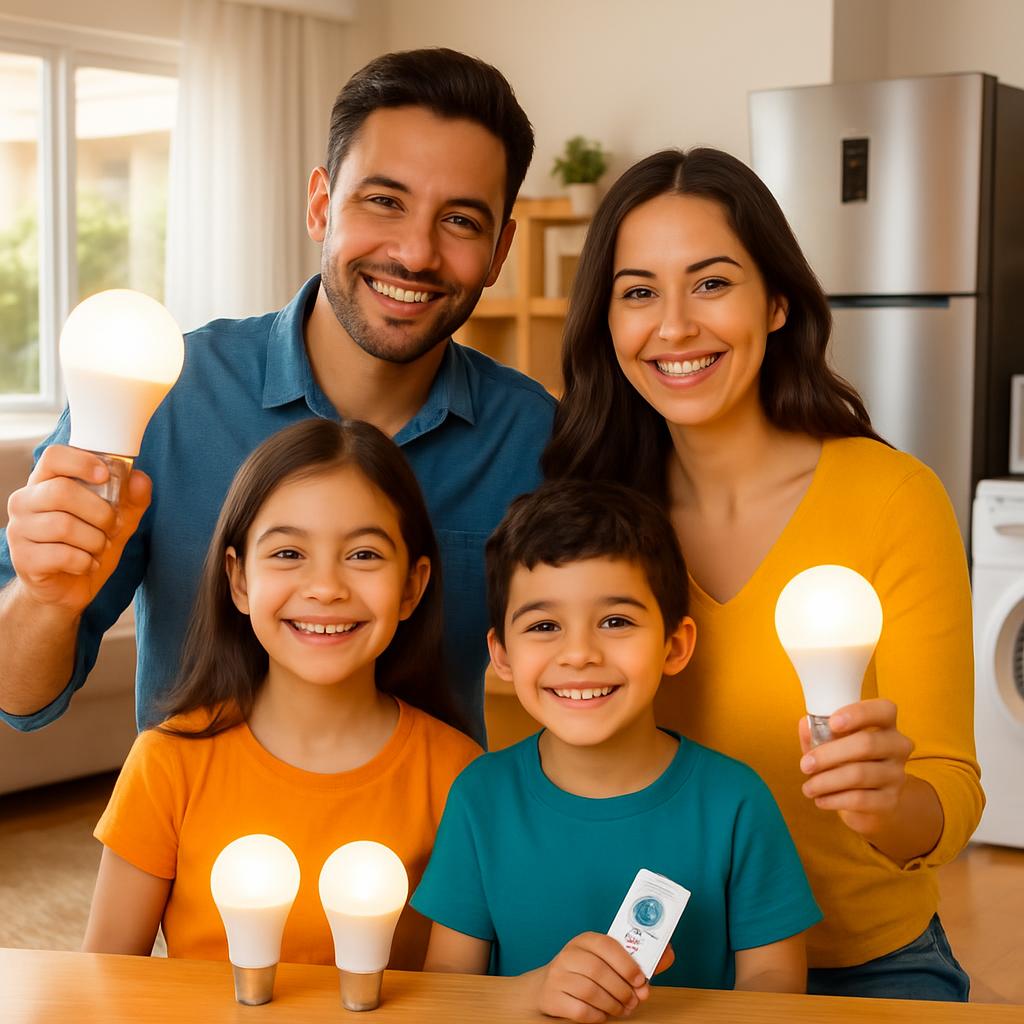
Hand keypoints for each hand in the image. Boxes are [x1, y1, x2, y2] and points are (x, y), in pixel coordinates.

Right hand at [6, 445, 151, 615]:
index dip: (82, 462)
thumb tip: (140, 478)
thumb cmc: (88, 545)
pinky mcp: (23, 559)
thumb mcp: (118, 520)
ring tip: (98, 548)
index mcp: (46, 483)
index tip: (105, 476)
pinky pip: (61, 555)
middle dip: (99, 513)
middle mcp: (25, 502)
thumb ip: (132, 499)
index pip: (54, 456)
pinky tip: (86, 564)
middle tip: (111, 528)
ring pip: (63, 526)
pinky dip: (84, 561)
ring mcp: (19, 530)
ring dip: (94, 541)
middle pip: (61, 491)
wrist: (69, 588)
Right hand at [527, 932, 672, 1022]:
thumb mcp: (609, 961)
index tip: (641, 980)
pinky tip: (604, 1014)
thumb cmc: (588, 972)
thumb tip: (668, 952)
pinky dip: (597, 1015)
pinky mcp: (552, 997)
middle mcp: (569, 954)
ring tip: (623, 1009)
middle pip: (598, 971)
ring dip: (612, 1004)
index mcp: (586, 940)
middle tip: (634, 1001)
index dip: (627, 964)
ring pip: (590, 991)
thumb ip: (637, 960)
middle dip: (622, 990)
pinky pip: (579, 1009)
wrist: (549, 986)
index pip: (607, 945)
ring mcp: (558, 975)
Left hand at [798, 698, 913, 837]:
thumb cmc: (846, 759)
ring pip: (859, 774)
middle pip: (866, 744)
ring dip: (826, 781)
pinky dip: (835, 799)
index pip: (882, 710)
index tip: (832, 723)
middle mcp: (897, 746)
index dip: (858, 714)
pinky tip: (820, 800)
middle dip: (828, 754)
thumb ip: (817, 731)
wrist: (867, 800)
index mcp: (885, 723)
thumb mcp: (830, 741)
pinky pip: (861, 799)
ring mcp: (897, 774)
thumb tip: (805, 725)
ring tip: (808, 788)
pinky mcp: (891, 800)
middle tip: (805, 765)